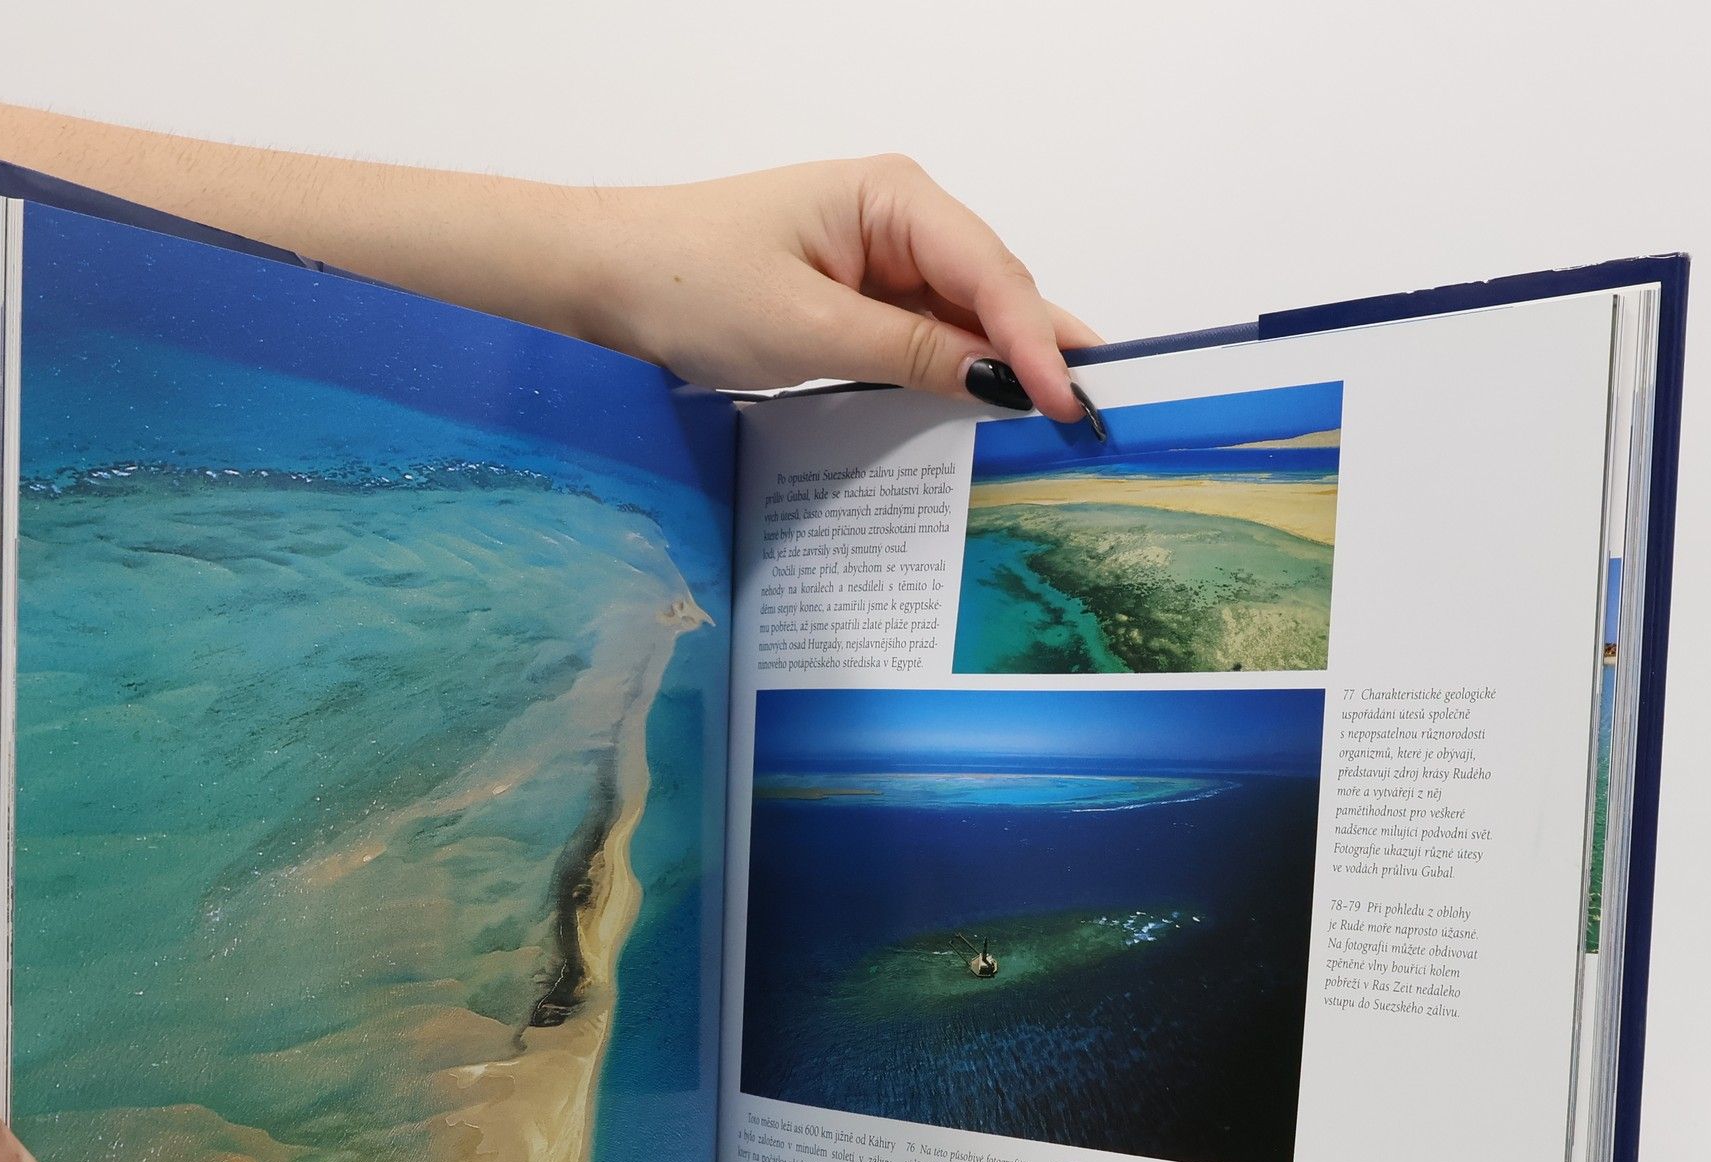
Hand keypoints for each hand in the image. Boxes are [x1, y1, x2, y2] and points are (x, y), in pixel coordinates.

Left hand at [571, 156, 1103, 420]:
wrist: (612, 277)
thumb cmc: (693, 283)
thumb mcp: (808, 329)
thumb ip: (911, 354)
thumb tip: (1000, 382)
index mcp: (894, 197)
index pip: (990, 274)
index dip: (1035, 341)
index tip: (1066, 402)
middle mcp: (901, 217)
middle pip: (993, 290)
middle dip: (1042, 349)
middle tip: (1099, 413)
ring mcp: (883, 257)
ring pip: (968, 316)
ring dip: (1009, 364)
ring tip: (1070, 413)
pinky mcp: (862, 296)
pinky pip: (929, 335)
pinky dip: (960, 370)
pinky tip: (998, 405)